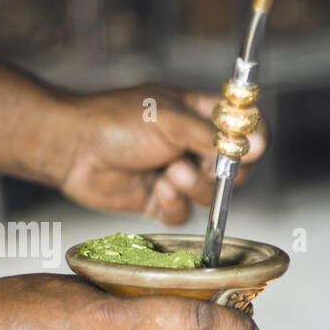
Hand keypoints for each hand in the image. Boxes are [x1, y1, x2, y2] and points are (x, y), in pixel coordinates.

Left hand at [53, 85, 267, 223]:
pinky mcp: (160, 200)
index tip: (249, 147)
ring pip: (210, 195)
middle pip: (235, 170)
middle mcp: (193, 146)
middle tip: (201, 164)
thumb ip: (215, 136)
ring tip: (169, 172)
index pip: (245, 126)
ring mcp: (178, 174)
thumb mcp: (171, 120)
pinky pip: (184, 214)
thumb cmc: (116, 120)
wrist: (72, 147)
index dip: (254, 138)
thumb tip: (258, 144)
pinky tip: (157, 189)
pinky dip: (174, 204)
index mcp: (200, 115)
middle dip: (221, 172)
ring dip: (193, 186)